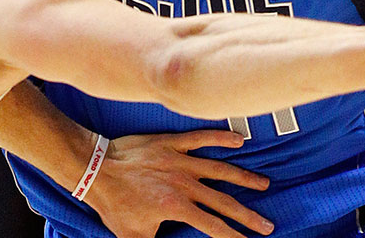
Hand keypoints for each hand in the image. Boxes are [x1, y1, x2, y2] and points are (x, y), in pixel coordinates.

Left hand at [84, 130, 273, 237]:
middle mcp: (184, 184)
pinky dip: (220, 138)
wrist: (96, 169)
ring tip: (263, 184)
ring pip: (220, 169)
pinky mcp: (171, 143)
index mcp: (177, 207)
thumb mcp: (133, 236)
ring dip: (243, 177)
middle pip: (225, 202)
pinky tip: (239, 139)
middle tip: (268, 224)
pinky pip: (201, 138)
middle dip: (248, 215)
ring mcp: (179, 161)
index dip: (234, 237)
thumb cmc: (113, 204)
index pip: (214, 227)